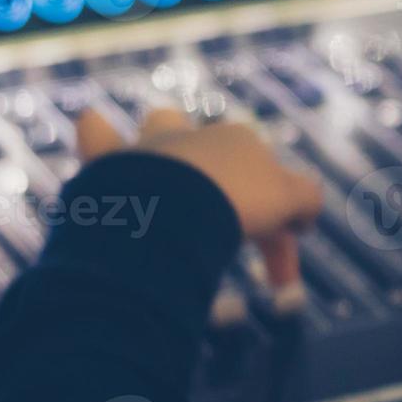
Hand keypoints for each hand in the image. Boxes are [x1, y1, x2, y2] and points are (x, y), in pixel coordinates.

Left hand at [77, 109, 322, 290]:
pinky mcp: (110, 163)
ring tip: (172, 171)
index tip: (280, 279)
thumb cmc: (234, 200)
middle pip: (224, 155)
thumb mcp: (289, 201)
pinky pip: (96, 131)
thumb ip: (306, 199)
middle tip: (237, 233)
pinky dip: (97, 131)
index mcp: (243, 142)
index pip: (272, 186)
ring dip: (170, 139)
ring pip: (164, 122)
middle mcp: (198, 137)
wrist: (169, 205)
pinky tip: (95, 124)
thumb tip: (306, 212)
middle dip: (236, 184)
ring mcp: (152, 147)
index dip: (281, 233)